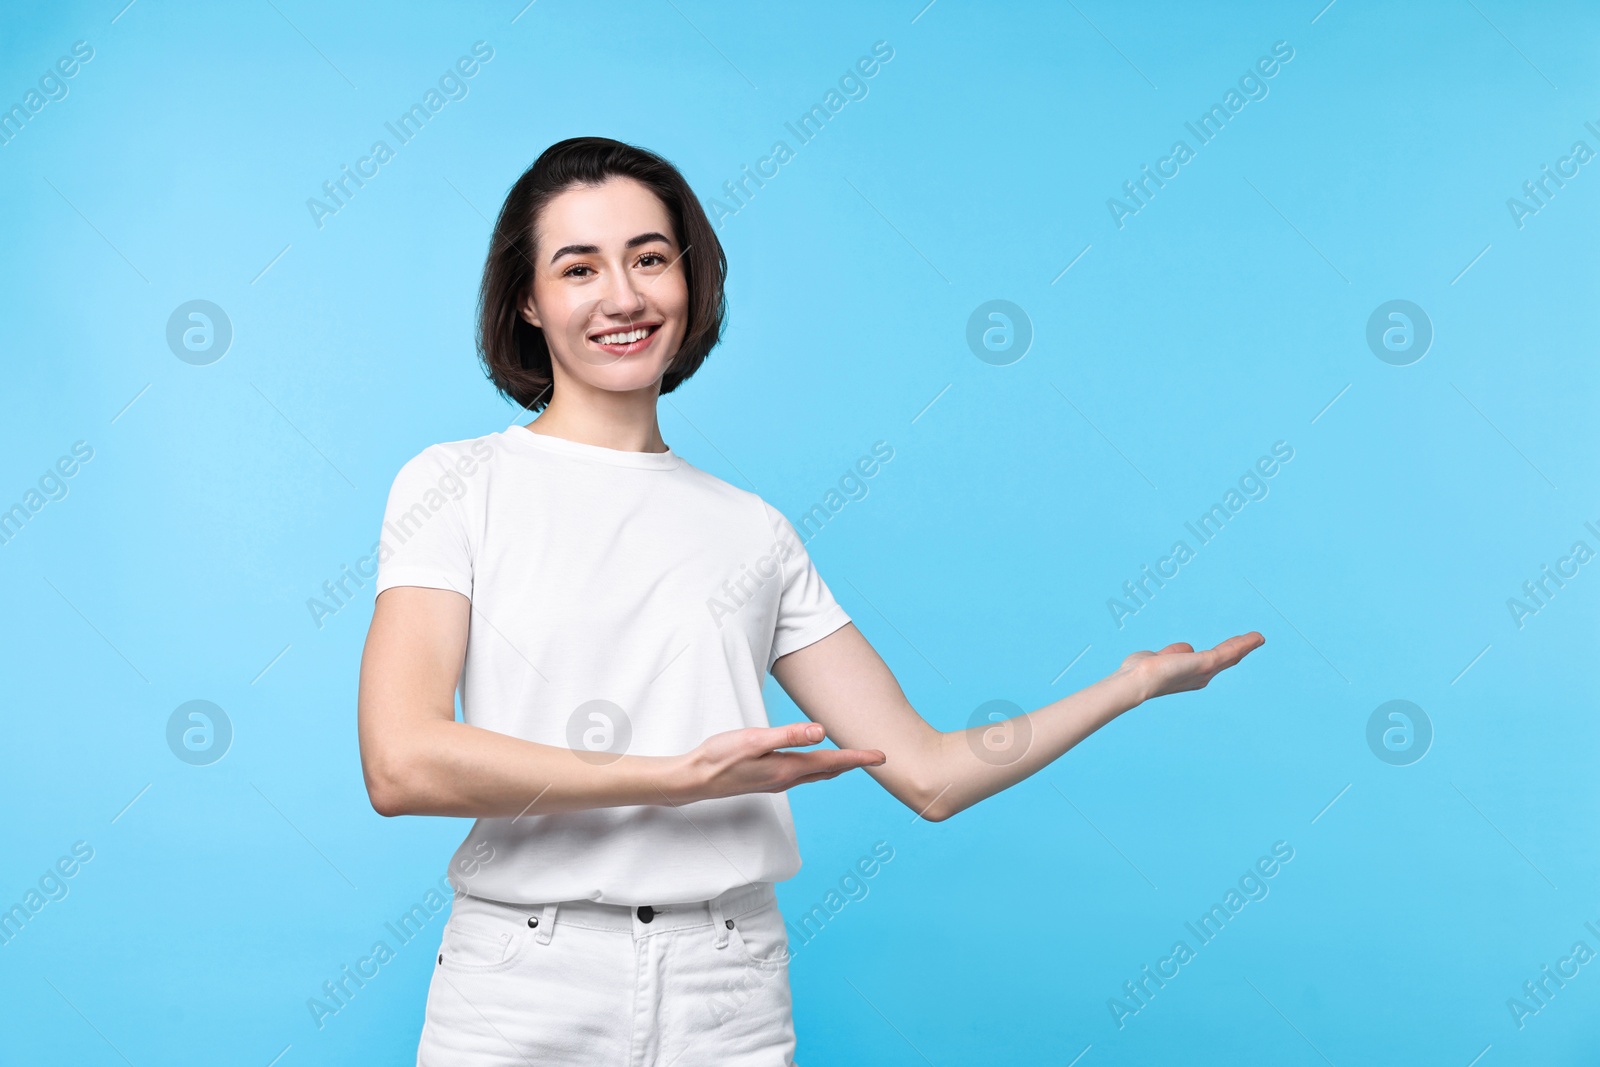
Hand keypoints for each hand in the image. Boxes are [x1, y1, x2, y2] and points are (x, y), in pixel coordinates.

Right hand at [668, 722, 885, 803]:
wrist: (694, 779)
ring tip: (854, 760)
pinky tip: (815, 764)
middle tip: (877, 758)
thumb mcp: (754, 740)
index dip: (858, 758)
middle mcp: (786, 779)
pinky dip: (818, 769)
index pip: (831, 763)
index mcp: (787, 769)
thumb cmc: (719, 757)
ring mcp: (776, 782)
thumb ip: (788, 736)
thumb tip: (821, 733)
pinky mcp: (766, 780)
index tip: (882, 756)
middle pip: (829, 772)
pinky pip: (802, 775)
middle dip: (854, 764)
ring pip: (816, 775)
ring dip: (837, 768)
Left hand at [1118, 631, 1264, 702]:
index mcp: (1189, 676)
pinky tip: (1256, 637)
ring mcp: (1205, 671)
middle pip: (1224, 660)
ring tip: (1257, 638)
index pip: (1209, 663)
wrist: (1136, 681)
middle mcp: (1200, 677)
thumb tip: (1185, 649)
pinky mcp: (1207, 663)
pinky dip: (1244, 644)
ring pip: (1230, 655)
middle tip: (1254, 641)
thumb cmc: (1139, 672)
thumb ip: (1172, 653)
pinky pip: (1230, 651)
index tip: (1234, 645)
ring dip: (1245, 645)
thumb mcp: (1159, 658)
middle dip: (1239, 650)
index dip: (1223, 654)